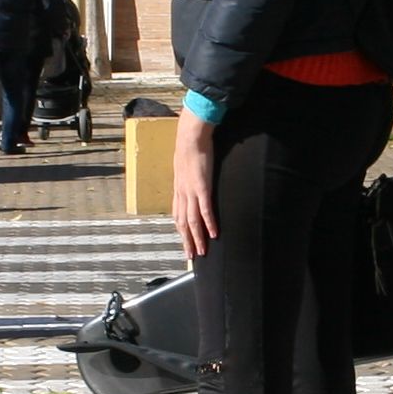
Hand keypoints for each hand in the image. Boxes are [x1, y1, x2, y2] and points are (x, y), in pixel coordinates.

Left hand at [173, 108, 217, 260]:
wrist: (191, 137)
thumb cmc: (190, 147)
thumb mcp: (185, 165)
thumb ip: (188, 176)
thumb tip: (193, 180)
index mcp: (178, 189)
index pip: (178, 216)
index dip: (181, 232)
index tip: (185, 243)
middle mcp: (182, 194)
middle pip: (182, 224)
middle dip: (187, 241)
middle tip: (191, 257)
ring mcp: (191, 192)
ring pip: (192, 222)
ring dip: (197, 238)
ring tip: (201, 252)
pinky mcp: (202, 187)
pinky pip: (205, 210)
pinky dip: (209, 224)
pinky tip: (214, 234)